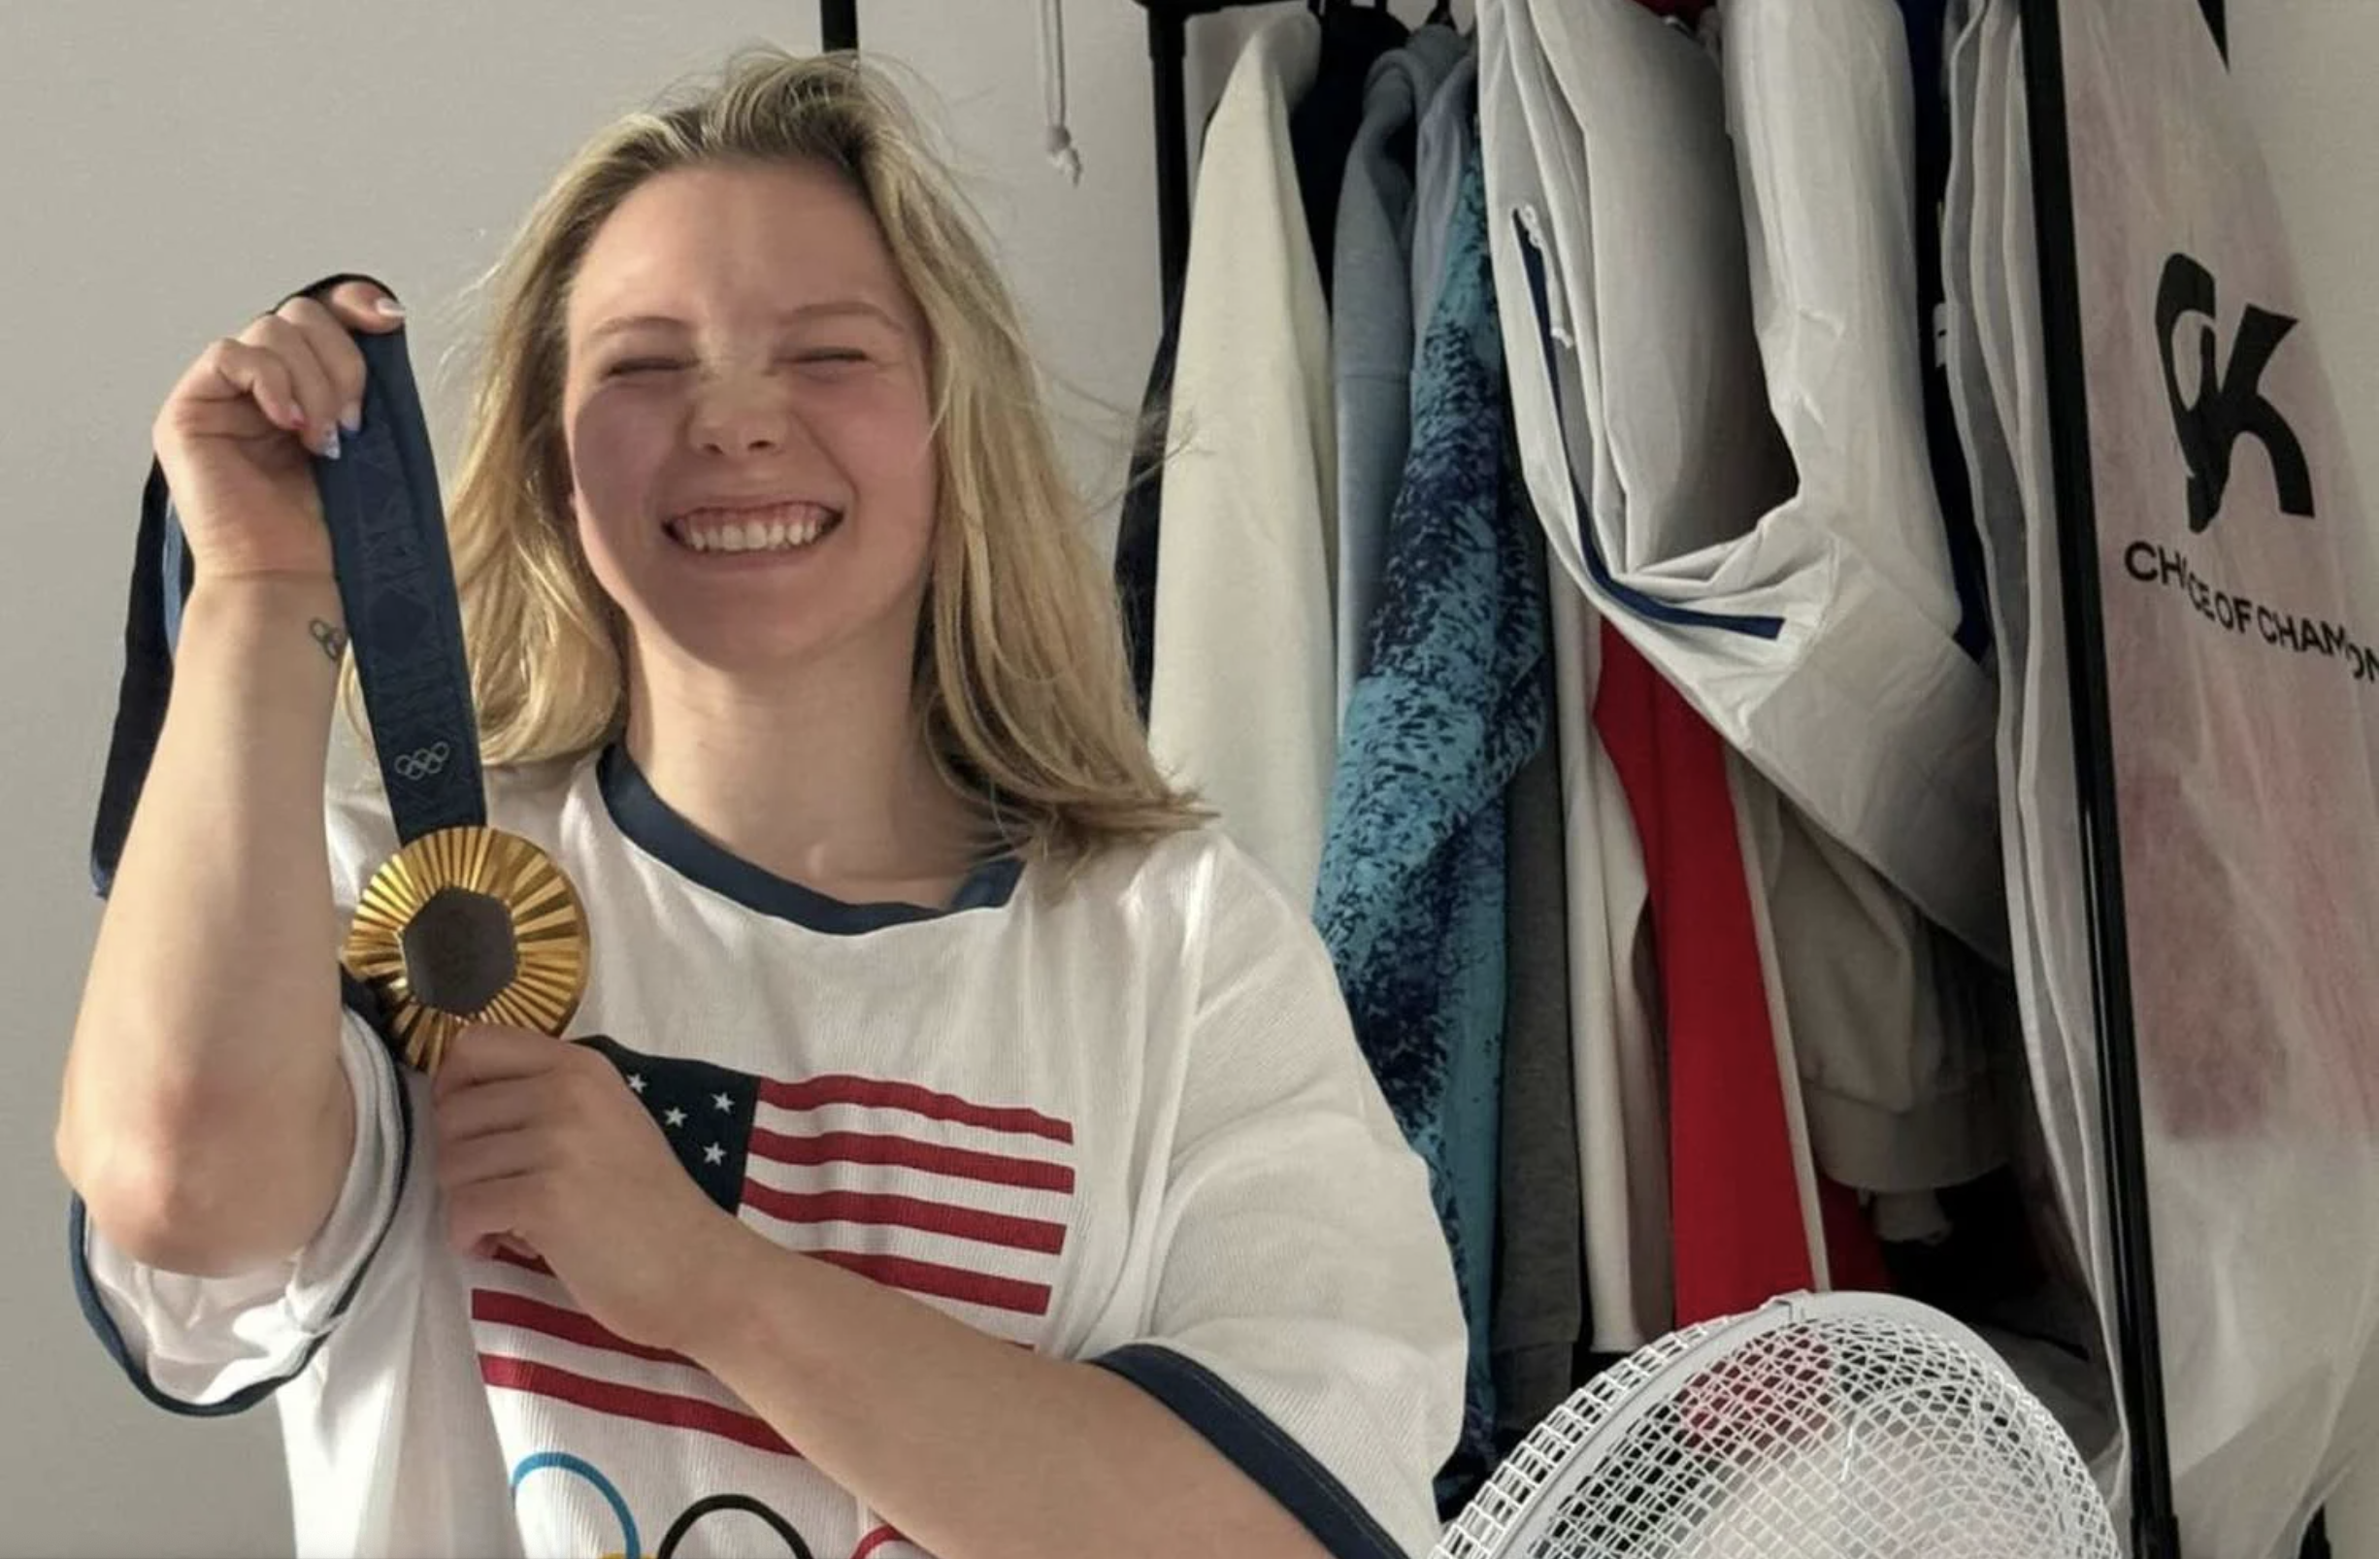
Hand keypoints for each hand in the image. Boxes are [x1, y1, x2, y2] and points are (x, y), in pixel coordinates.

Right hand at [152, 278, 406, 580]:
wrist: (289, 579)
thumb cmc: (330, 526)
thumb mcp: (364, 438)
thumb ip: (363, 380)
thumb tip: (388, 318)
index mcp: (302, 385)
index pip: (321, 314)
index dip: (353, 302)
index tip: (390, 319)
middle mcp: (258, 384)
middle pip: (299, 315)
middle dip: (341, 363)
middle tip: (354, 424)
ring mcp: (220, 395)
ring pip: (269, 330)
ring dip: (313, 381)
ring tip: (327, 439)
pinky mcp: (188, 411)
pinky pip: (228, 356)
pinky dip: (270, 380)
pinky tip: (289, 423)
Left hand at [433, 1024, 741, 1354]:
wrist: (693, 1265)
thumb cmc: (642, 1201)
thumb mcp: (604, 1119)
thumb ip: (545, 1095)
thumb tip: (456, 1099)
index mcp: (580, 1066)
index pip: (474, 1046)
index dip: (452, 1089)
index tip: (473, 1132)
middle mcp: (566, 1091)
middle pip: (451, 1112)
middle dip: (458, 1161)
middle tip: (496, 1192)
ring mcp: (557, 1143)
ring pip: (450, 1165)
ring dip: (466, 1204)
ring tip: (507, 1223)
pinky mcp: (544, 1198)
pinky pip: (462, 1211)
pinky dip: (469, 1237)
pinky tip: (501, 1245)